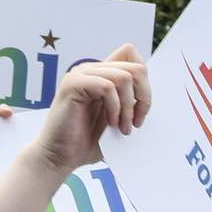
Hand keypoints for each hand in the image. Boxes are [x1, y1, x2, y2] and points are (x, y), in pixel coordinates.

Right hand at [20, 43, 147, 177]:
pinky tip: (110, 124)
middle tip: (137, 122)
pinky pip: (108, 87)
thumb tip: (152, 96)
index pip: (131, 54)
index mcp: (102, 74)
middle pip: (135, 67)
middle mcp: (91, 69)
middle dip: (144, 98)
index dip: (145, 80)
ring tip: (123, 127)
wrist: (60, 157)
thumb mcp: (117, 120)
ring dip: (129, 107)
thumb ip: (130, 103)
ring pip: (124, 77)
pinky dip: (115, 108)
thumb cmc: (87, 143)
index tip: (142, 108)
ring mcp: (80, 74)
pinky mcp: (73, 84)